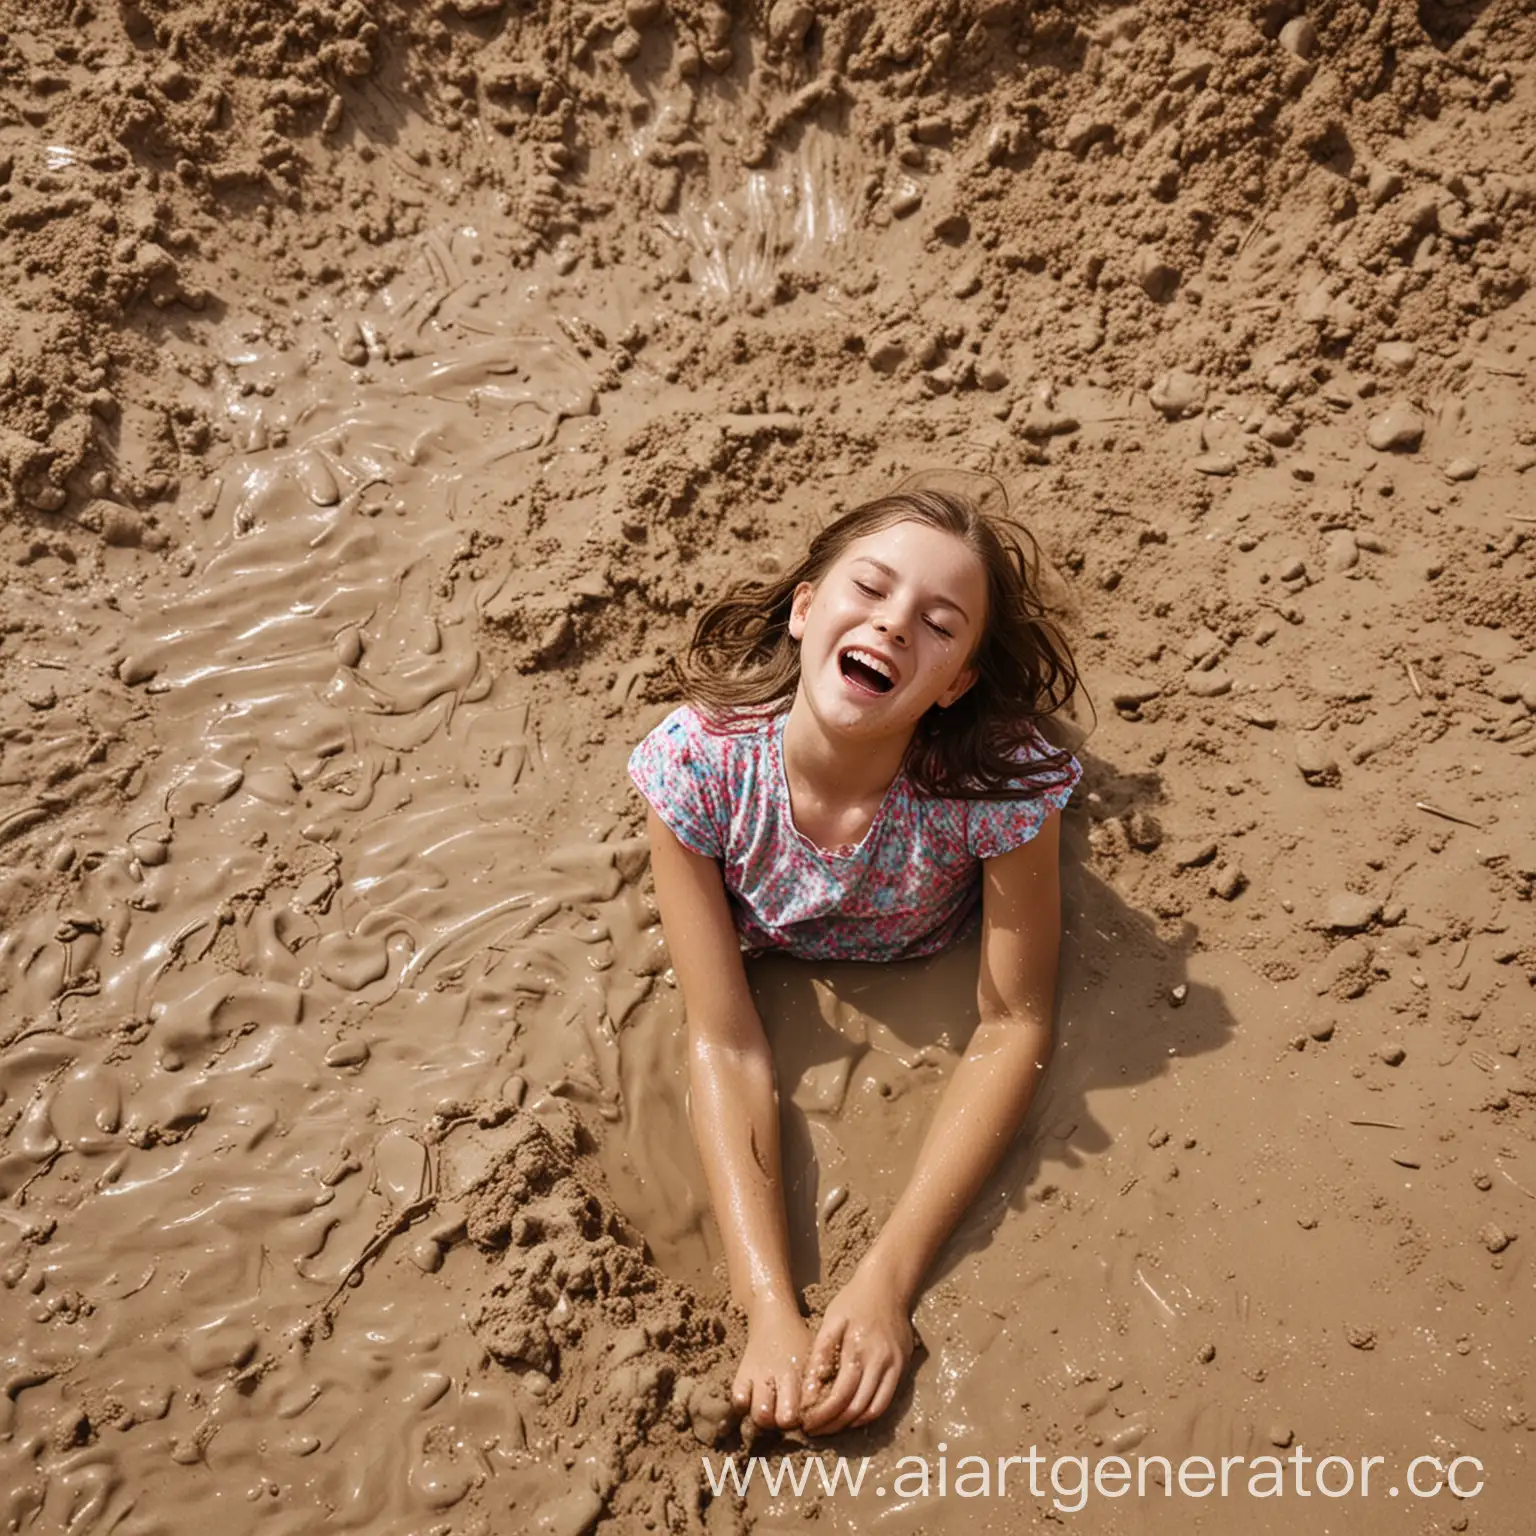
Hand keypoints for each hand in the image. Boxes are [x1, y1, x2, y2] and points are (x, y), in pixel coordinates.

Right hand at [733, 1298, 811, 1429]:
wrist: (773, 1317)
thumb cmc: (799, 1343)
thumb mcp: (813, 1358)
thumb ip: (819, 1385)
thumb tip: (829, 1413)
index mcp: (799, 1373)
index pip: (803, 1409)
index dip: (805, 1422)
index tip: (807, 1419)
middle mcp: (778, 1376)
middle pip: (779, 1420)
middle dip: (783, 1426)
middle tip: (786, 1419)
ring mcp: (758, 1376)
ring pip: (758, 1415)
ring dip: (764, 1421)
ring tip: (770, 1413)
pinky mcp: (742, 1373)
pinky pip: (737, 1400)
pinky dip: (743, 1407)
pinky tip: (751, 1404)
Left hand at [800, 1261, 914, 1434]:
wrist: (888, 1285)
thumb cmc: (853, 1301)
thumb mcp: (831, 1320)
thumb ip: (820, 1355)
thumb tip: (808, 1390)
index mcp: (858, 1349)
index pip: (839, 1395)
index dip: (822, 1414)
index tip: (806, 1422)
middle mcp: (879, 1361)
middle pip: (856, 1407)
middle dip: (833, 1424)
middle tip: (814, 1430)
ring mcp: (894, 1366)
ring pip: (873, 1409)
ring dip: (850, 1424)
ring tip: (831, 1427)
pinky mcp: (903, 1368)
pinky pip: (886, 1401)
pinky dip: (869, 1415)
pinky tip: (853, 1417)